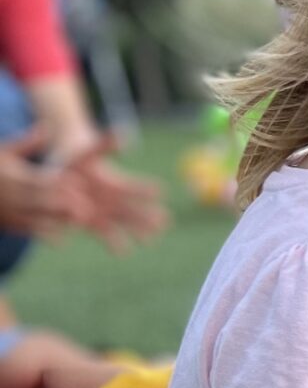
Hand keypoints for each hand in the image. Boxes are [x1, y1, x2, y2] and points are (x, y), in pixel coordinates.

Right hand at [0, 132, 81, 239]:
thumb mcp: (4, 151)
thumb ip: (27, 143)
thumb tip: (47, 128)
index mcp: (12, 175)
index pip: (38, 179)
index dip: (58, 181)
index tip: (79, 181)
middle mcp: (10, 194)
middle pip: (40, 200)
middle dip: (63, 204)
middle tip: (88, 206)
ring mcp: (8, 210)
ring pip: (34, 218)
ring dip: (56, 221)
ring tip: (80, 221)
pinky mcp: (7, 223)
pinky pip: (26, 230)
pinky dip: (43, 233)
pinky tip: (61, 237)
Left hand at [52, 138, 168, 250]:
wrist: (60, 174)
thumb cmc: (78, 159)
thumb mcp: (89, 149)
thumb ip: (106, 144)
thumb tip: (124, 135)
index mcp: (117, 183)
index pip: (136, 186)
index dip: (146, 188)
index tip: (161, 189)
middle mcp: (115, 201)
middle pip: (136, 209)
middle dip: (149, 215)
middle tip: (167, 220)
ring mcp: (105, 213)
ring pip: (125, 225)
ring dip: (137, 232)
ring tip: (149, 240)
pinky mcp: (92, 223)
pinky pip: (105, 234)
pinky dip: (113, 242)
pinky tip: (122, 252)